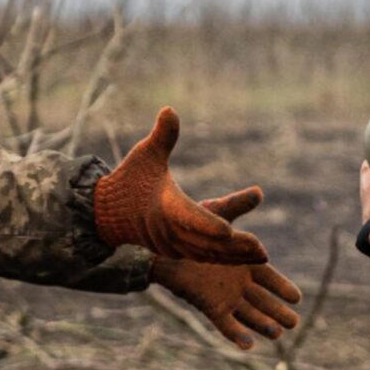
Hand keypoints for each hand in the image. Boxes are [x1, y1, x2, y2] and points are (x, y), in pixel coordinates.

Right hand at [94, 108, 267, 263]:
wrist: (108, 212)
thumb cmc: (131, 179)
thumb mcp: (146, 154)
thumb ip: (163, 135)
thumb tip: (170, 109)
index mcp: (165, 207)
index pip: (188, 217)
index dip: (208, 225)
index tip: (229, 230)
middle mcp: (169, 231)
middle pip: (205, 243)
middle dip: (234, 248)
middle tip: (262, 250)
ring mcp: (172, 245)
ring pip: (207, 255)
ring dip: (234, 257)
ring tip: (261, 256)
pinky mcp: (176, 251)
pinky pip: (203, 258)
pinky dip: (224, 259)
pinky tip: (247, 258)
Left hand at [150, 185, 301, 349]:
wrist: (160, 245)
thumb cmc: (189, 226)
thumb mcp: (216, 215)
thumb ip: (237, 206)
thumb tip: (259, 192)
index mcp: (245, 263)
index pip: (270, 278)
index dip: (283, 288)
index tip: (297, 298)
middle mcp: (239, 283)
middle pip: (264, 301)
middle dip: (278, 312)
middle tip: (294, 323)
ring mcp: (225, 296)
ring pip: (249, 314)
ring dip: (262, 325)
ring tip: (277, 334)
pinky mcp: (210, 307)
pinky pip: (225, 324)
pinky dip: (236, 335)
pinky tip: (248, 345)